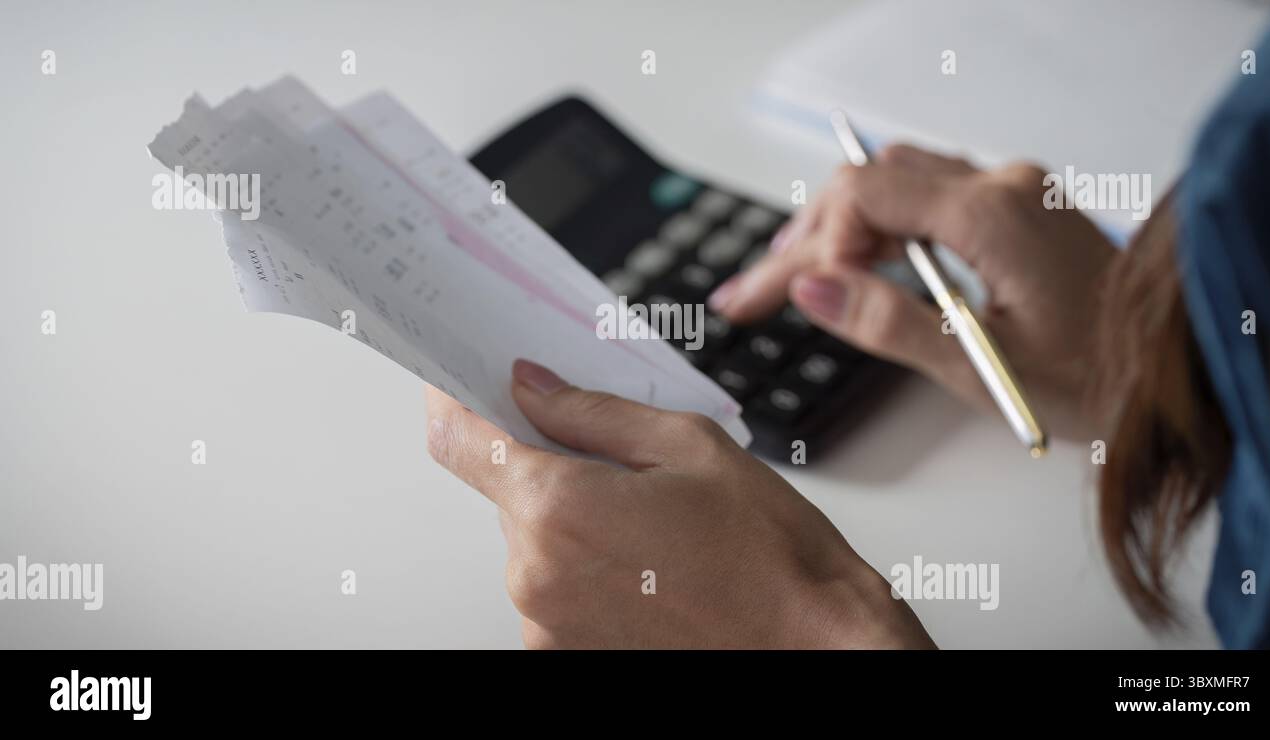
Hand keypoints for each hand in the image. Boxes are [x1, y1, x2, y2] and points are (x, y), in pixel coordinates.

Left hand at [425, 359, 934, 648]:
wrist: (811, 647)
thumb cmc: (769, 558)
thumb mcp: (688, 448)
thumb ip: (592, 413)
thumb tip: (532, 388)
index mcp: (559, 509)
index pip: (460, 440)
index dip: (453, 399)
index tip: (456, 380)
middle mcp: (535, 576)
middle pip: (507, 490)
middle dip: (549, 462)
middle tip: (616, 457)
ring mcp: (546, 625)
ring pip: (533, 540)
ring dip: (572, 518)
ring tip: (654, 523)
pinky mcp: (564, 654)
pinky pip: (554, 586)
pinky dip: (586, 565)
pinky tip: (650, 563)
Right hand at [709, 145, 1116, 440]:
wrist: (1170, 375)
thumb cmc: (1095, 379)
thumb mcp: (979, 365)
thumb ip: (887, 322)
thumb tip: (811, 289)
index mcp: (991, 214)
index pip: (864, 194)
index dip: (811, 244)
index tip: (780, 299)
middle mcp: (1001, 186)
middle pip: (871, 183)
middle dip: (807, 237)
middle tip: (753, 294)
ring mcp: (1011, 192)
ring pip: (896, 184)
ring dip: (837, 229)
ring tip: (786, 280)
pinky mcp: (1016, 209)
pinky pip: (928, 197)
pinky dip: (879, 230)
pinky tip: (854, 266)